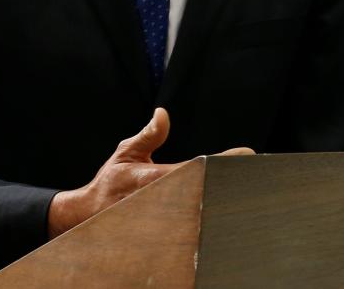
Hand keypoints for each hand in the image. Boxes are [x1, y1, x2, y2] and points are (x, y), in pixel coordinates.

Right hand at [45, 108, 254, 237]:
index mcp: (152, 178)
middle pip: (203, 191)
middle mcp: (160, 200)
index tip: (245, 153)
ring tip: (251, 190)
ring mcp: (162, 218)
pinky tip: (230, 212)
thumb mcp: (126, 153)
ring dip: (223, 198)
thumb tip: (164, 113)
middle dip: (229, 181)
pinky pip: (191, 224)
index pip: (193, 167)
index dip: (220, 161)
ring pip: (200, 209)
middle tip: (255, 170)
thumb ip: (149, 135)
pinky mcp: (163, 230)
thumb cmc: (110, 182)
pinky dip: (211, 216)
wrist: (87, 216)